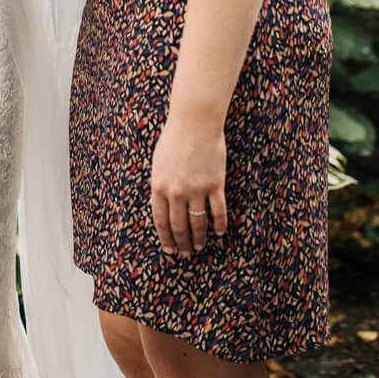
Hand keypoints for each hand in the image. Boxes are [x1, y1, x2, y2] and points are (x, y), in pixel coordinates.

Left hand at [149, 110, 226, 257]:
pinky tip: (220, 233)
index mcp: (159, 186)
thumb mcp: (158, 164)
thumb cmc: (174, 139)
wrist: (194, 122)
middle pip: (179, 226)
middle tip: (185, 255)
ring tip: (199, 247)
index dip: (165, 238)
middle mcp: (176, 192)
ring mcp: (196, 189)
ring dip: (199, 238)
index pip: (160, 221)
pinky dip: (219, 225)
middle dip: (181, 243)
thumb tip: (162, 206)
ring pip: (198, 223)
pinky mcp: (215, 185)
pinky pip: (218, 211)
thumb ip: (160, 185)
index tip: (169, 250)